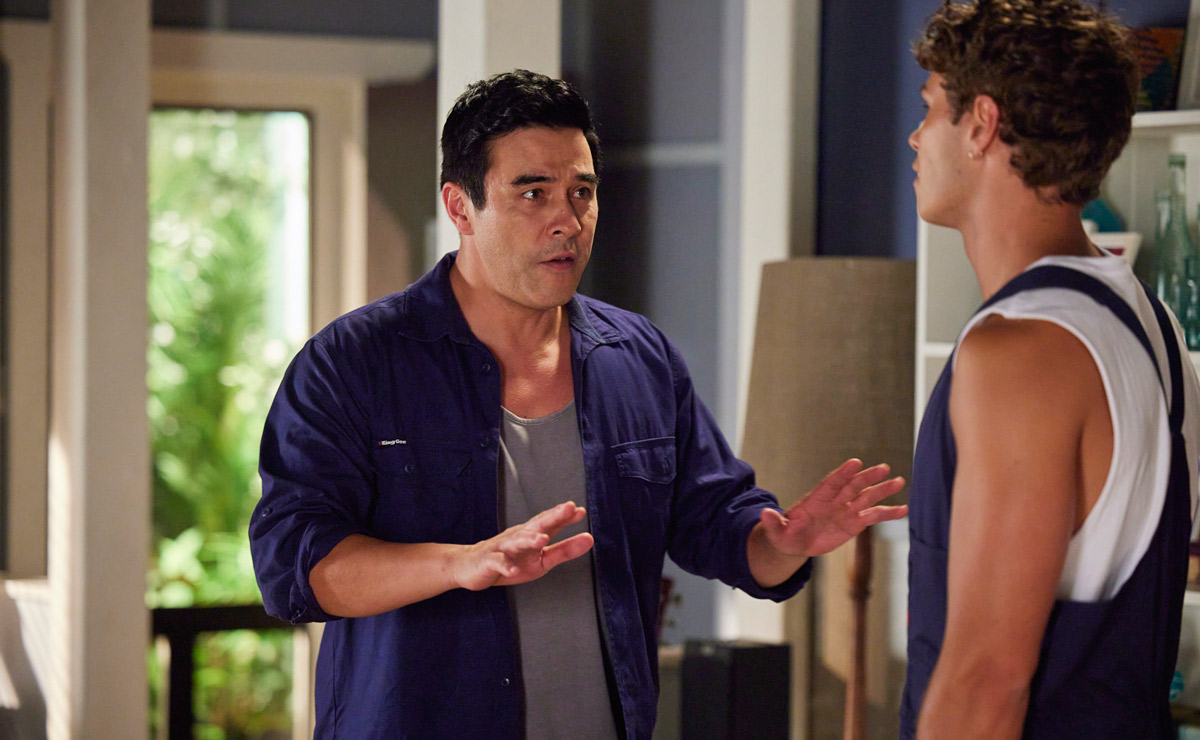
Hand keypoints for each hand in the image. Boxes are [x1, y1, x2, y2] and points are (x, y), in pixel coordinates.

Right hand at [453, 501, 594, 591]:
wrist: (471, 566)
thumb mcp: (542, 559)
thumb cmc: (512, 560)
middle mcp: (518, 536)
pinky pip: (497, 563)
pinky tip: (512, 570)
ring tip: (542, 539)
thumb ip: (564, 550)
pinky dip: (505, 566)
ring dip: (529, 539)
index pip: (551, 522)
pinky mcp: (489, 561)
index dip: (565, 516)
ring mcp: (503, 548)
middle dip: (552, 516)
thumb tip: (589, 539)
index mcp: (532, 534)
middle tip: (567, 508)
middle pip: (536, 524)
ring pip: (517, 541)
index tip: (580, 510)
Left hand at [760, 459, 906, 558]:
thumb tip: (764, 514)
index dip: (843, 473)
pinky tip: (904, 510)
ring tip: (900, 482)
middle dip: (868, 477)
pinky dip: (888, 513)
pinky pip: (873, 516)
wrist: (795, 542)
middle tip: (884, 468)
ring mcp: (846, 510)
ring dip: (883, 490)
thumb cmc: (784, 534)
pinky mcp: (854, 523)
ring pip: (866, 498)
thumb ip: (773, 523)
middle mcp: (834, 501)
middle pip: (853, 486)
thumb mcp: (776, 531)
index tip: (856, 463)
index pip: (831, 483)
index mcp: (816, 499)